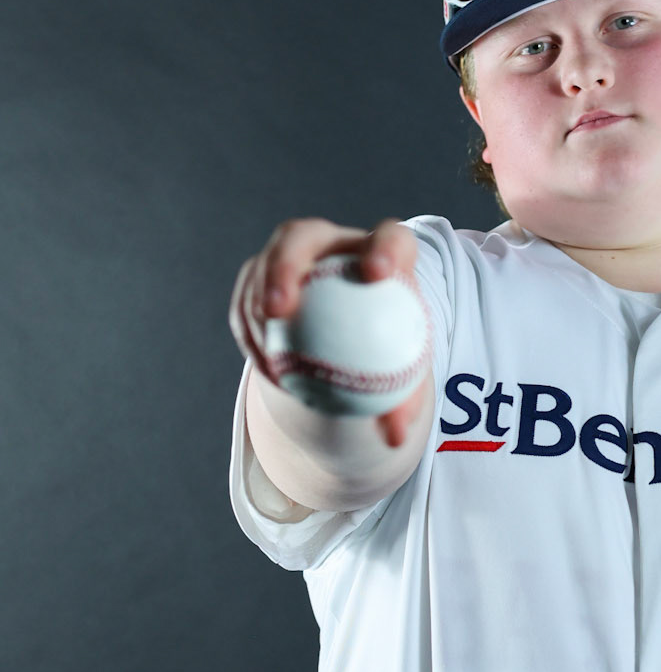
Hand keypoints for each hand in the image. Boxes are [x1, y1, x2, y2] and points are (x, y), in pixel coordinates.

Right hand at [228, 217, 427, 450]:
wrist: (352, 345)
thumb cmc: (387, 357)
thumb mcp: (401, 379)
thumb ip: (401, 401)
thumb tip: (394, 437)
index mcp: (382, 251)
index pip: (389, 238)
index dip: (385, 248)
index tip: (377, 274)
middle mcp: (332, 243)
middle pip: (302, 235)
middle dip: (285, 263)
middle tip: (279, 308)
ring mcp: (291, 255)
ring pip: (265, 266)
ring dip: (256, 302)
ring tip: (265, 348)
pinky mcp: (261, 276)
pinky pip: (247, 299)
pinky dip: (251, 330)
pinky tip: (263, 366)